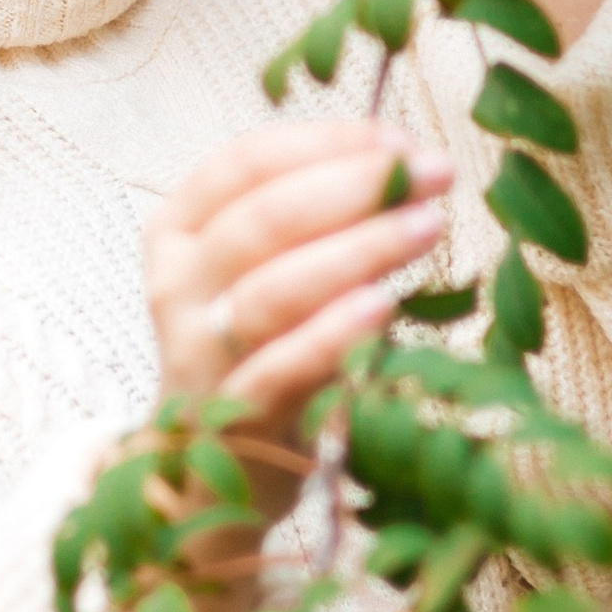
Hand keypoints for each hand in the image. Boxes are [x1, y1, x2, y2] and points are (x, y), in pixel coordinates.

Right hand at [143, 119, 450, 538]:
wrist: (209, 471)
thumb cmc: (258, 350)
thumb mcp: (267, 272)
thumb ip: (314, 219)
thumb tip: (403, 160)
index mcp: (179, 232)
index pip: (244, 164)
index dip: (324, 143)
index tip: (396, 140)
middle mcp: (178, 287)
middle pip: (261, 219)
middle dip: (355, 187)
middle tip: (433, 172)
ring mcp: (199, 356)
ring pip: (272, 290)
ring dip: (356, 251)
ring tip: (427, 227)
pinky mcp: (233, 419)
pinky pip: (280, 370)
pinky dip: (331, 336)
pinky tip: (384, 307)